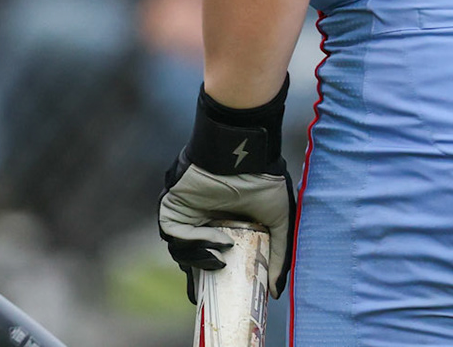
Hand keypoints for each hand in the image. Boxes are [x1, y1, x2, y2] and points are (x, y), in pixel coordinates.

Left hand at [159, 81, 295, 299]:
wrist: (243, 153)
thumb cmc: (263, 180)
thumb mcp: (279, 223)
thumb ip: (278, 256)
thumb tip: (274, 293)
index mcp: (223, 223)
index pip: (212, 257)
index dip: (215, 278)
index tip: (223, 300)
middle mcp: (202, 219)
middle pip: (191, 258)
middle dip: (199, 279)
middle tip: (212, 298)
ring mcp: (186, 212)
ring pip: (181, 248)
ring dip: (199, 259)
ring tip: (220, 262)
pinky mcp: (172, 203)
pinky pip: (174, 231)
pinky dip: (192, 242)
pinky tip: (216, 243)